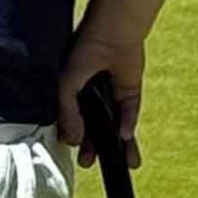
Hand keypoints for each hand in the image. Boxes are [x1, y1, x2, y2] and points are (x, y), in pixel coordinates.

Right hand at [55, 28, 143, 169]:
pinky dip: (128, 125)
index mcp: (73, 93)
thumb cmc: (83, 52)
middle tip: (89, 163)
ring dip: (118, 145)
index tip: (74, 152)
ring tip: (120, 165)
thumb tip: (73, 141)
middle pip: (94, 129)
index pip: (73, 122)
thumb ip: (69, 115)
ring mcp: (112, 94)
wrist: (111, 33)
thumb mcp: (67, 86)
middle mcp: (93, 96)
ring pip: (115, 126)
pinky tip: (125, 139)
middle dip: (93, 148)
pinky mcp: (130, 91)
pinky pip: (130, 113)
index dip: (73, 137)